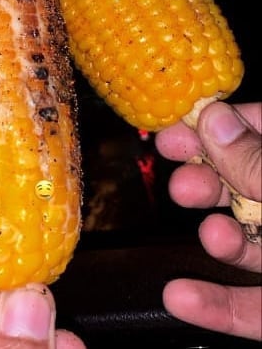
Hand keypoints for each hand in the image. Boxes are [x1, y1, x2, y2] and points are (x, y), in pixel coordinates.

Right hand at [155, 101, 261, 340]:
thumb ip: (261, 165)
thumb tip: (214, 119)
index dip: (226, 120)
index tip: (184, 117)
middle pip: (246, 183)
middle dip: (208, 173)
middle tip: (173, 162)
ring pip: (248, 245)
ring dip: (217, 236)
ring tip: (209, 232)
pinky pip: (252, 309)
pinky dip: (217, 307)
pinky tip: (179, 297)